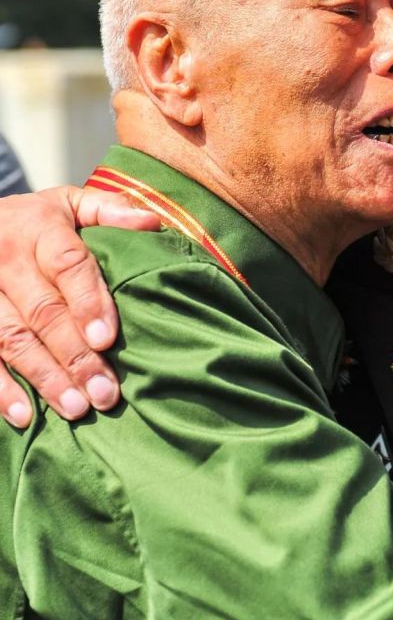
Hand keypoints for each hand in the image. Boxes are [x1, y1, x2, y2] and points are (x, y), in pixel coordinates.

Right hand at [0, 186, 158, 426]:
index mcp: (40, 228)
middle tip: (105, 392)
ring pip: (12, 339)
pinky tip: (25, 416)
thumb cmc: (39, 221)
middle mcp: (7, 260)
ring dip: (44, 378)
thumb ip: (109, 210)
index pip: (67, 264)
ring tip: (76, 408)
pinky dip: (1, 388)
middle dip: (75, 355)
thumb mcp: (71, 204)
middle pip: (42, 311)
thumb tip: (151, 222)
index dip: (87, 300)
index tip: (107, 337)